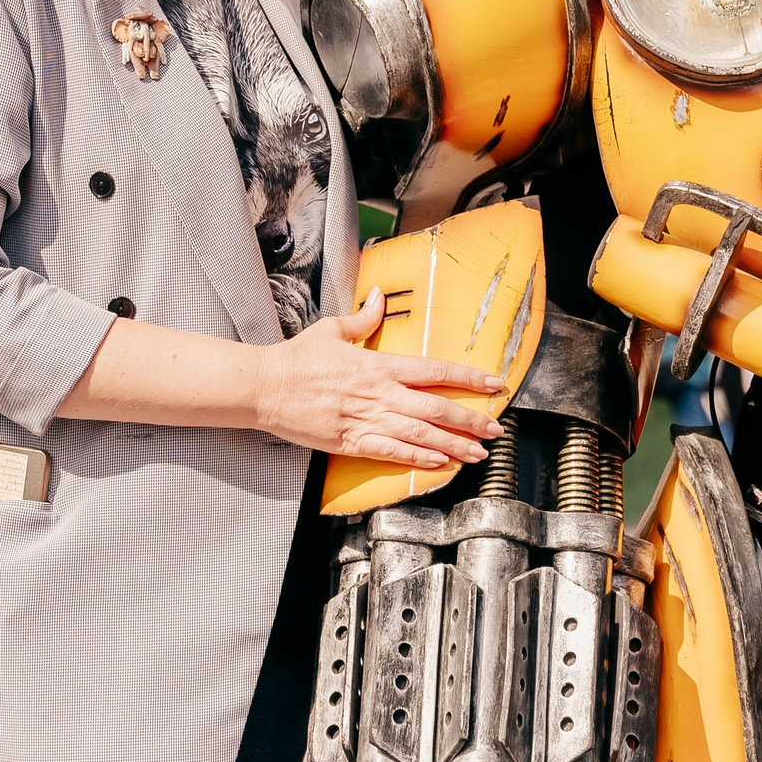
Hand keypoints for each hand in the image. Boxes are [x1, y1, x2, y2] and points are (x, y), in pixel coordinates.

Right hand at [252, 288, 507, 468]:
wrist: (265, 387)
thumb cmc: (297, 358)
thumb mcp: (332, 330)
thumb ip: (362, 319)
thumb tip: (378, 296)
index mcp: (379, 366)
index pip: (434, 372)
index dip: (467, 378)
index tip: (492, 384)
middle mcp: (379, 395)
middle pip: (436, 409)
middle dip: (470, 421)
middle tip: (496, 430)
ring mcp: (367, 421)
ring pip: (421, 436)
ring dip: (454, 446)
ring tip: (479, 454)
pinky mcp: (352, 442)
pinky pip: (393, 453)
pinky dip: (420, 460)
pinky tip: (441, 464)